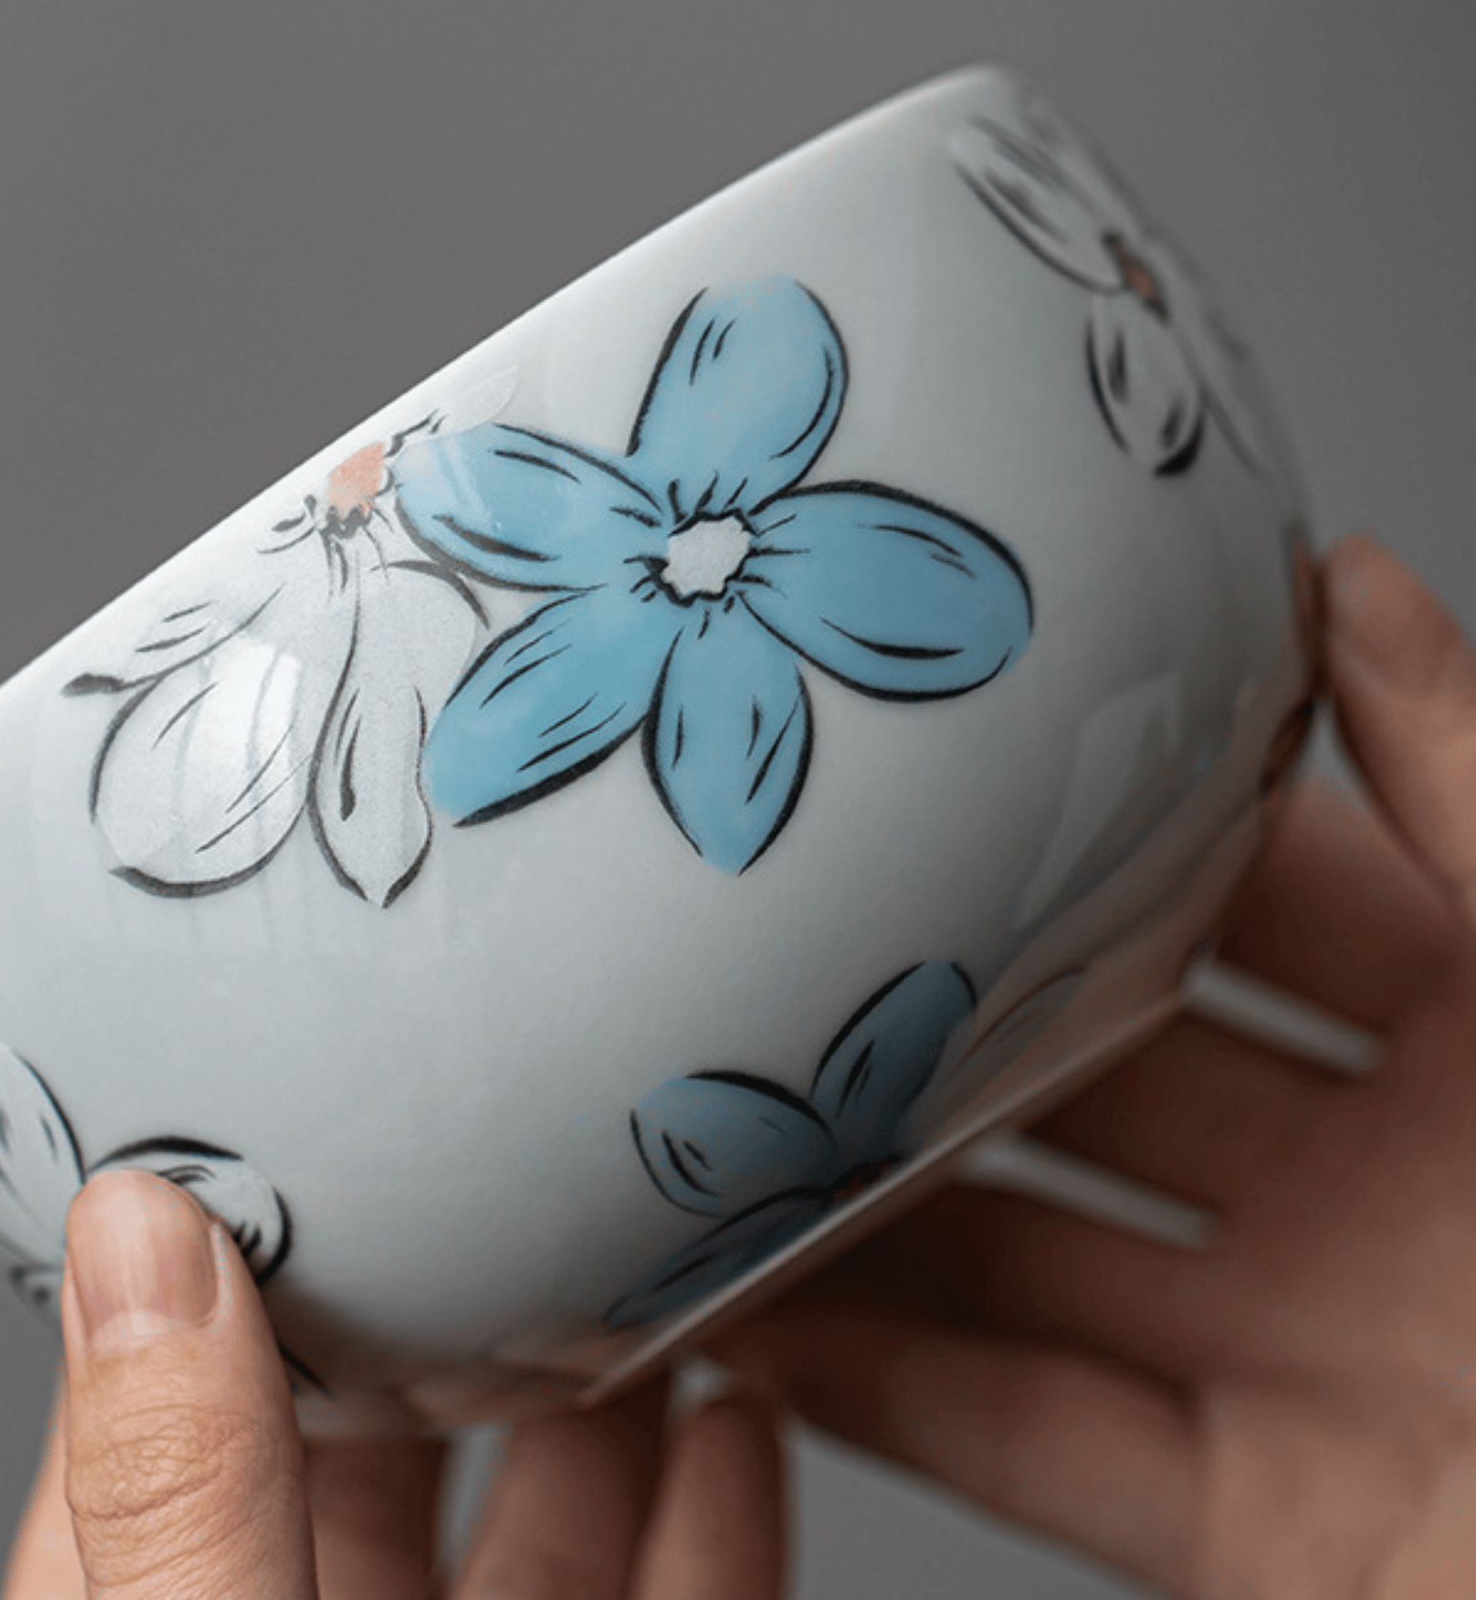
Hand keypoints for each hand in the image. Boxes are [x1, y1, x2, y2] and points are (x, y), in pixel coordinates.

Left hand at [1, 1169, 785, 1598]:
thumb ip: (182, 1492)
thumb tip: (136, 1231)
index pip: (160, 1396)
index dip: (208, 1244)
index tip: (271, 1094)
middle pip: (375, 1436)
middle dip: (437, 1287)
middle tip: (497, 1129)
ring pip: (539, 1521)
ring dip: (594, 1386)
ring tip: (638, 1238)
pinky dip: (716, 1512)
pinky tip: (744, 1416)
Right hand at [714, 534, 1475, 1597]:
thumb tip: (1344, 578)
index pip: (1239, 899)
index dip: (1096, 837)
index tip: (939, 773)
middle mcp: (1373, 1205)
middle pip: (1093, 1084)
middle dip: (938, 1024)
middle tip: (771, 948)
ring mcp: (1306, 1371)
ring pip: (1027, 1268)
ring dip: (871, 1216)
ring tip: (710, 1126)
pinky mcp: (1263, 1537)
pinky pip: (1038, 1446)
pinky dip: (888, 1395)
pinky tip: (757, 1320)